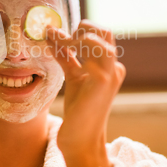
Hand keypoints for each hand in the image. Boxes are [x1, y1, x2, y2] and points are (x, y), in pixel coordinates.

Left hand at [45, 20, 125, 166]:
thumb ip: (66, 55)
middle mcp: (114, 67)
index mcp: (109, 66)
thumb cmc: (79, 109)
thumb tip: (52, 33)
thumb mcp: (73, 76)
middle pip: (104, 31)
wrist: (81, 138)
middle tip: (59, 36)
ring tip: (59, 43)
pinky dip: (70, 46)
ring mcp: (110, 73)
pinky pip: (91, 52)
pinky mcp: (102, 79)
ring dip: (75, 36)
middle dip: (80, 28)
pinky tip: (56, 48)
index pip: (99, 35)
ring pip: (98, 38)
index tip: (54, 32)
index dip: (78, 30)